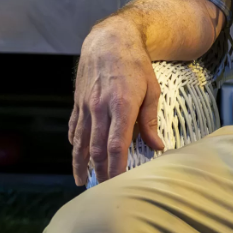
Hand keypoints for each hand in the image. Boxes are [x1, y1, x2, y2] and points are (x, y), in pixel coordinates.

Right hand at [70, 18, 163, 185]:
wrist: (110, 41)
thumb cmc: (137, 66)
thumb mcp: (152, 90)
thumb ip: (150, 121)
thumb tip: (158, 147)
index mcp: (121, 106)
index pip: (116, 145)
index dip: (117, 167)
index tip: (119, 184)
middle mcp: (99, 108)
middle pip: (97, 149)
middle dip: (100, 172)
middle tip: (104, 191)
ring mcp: (85, 106)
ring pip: (80, 142)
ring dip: (80, 164)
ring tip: (81, 181)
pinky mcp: (77, 103)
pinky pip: (74, 128)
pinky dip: (74, 144)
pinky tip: (76, 155)